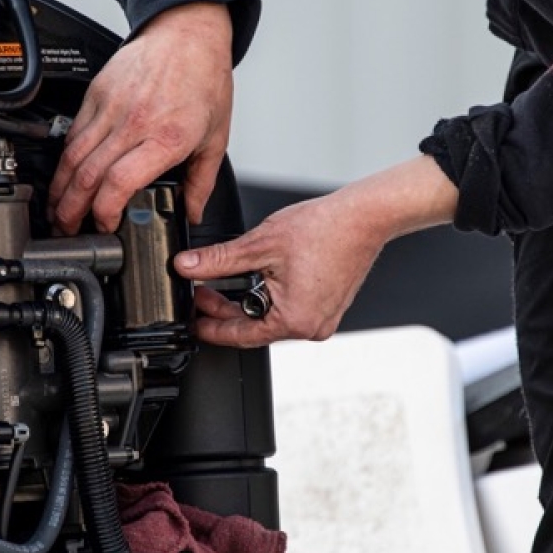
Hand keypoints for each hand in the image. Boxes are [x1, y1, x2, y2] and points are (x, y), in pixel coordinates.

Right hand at [48, 2, 234, 233]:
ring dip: (60, 189)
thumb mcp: (216, 138)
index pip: (120, 182)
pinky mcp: (96, 93)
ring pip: (72, 156)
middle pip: (88, 175)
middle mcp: (134, 122)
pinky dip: (65, 160)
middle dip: (71, 211)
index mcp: (166, 137)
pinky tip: (64, 177)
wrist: (188, 33)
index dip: (105, 211)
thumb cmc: (204, 79)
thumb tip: (193, 213)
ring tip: (57, 211)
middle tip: (67, 231)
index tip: (105, 226)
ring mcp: (111, 106)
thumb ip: (202, 182)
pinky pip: (74, 133)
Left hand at [175, 192, 385, 347]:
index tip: (193, 322)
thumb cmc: (325, 229)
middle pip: (255, 328)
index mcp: (294, 321)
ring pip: (272, 318)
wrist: (364, 216)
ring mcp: (323, 319)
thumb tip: (187, 266)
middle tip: (202, 294)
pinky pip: (290, 309)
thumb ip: (218, 260)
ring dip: (247, 302)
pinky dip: (270, 297)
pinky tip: (256, 278)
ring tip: (224, 283)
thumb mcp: (260, 245)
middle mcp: (312, 327)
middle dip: (226, 310)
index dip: (211, 328)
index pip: (240, 335)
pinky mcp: (329, 307)